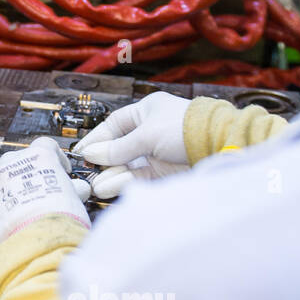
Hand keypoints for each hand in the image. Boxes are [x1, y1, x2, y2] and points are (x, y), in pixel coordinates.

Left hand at [0, 137, 90, 248]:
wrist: (36, 241)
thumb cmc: (60, 216)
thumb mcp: (76, 197)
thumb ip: (74, 189)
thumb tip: (80, 190)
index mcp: (38, 156)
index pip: (46, 145)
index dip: (56, 157)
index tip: (62, 169)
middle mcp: (12, 165)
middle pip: (18, 160)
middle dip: (30, 172)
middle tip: (43, 188)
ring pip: (2, 182)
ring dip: (13, 190)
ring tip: (28, 207)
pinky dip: (5, 212)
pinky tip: (17, 223)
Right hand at [70, 91, 189, 197]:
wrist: (219, 144)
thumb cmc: (184, 128)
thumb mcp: (146, 135)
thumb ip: (118, 149)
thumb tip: (91, 155)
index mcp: (146, 112)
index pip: (114, 125)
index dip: (97, 138)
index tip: (81, 151)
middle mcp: (150, 131)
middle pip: (119, 148)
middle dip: (103, 161)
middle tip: (87, 171)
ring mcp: (157, 152)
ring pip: (128, 165)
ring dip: (111, 175)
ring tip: (96, 186)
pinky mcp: (164, 171)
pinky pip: (138, 176)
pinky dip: (123, 182)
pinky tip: (108, 188)